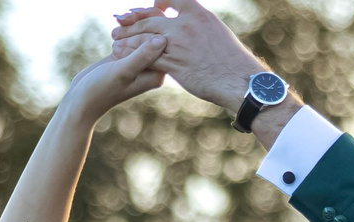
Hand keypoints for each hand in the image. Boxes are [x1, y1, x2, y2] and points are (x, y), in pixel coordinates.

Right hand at [60, 31, 168, 121]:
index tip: (128, 26)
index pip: (163, 42)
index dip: (147, 28)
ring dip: (131, 25)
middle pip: (156, 35)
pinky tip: (114, 31)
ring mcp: (141, 61)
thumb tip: (163, 40)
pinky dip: (125, 29)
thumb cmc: (102, 89)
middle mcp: (153, 69)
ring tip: (116, 29)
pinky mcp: (129, 55)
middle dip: (139, 24)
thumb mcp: (123, 72)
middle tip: (121, 21)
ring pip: (145, 32)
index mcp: (157, 75)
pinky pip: (134, 35)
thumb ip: (143, 57)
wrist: (83, 98)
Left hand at [110, 3, 266, 113]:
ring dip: (127, 36)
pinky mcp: (174, 64)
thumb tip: (196, 25)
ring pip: (145, 36)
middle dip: (133, 19)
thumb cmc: (233, 62)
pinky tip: (122, 55)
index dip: (158, 1)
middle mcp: (186, 25)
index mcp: (199, 14)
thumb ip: (200, 26)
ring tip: (115, 38)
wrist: (238, 81)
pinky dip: (132, 54)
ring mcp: (178, 44)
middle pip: (151, 17)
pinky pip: (146, 56)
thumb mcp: (218, 34)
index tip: (152, 5)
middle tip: (120, 20)